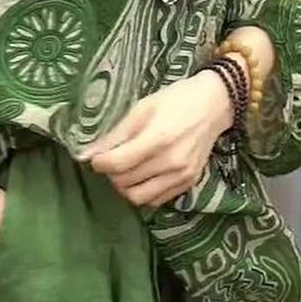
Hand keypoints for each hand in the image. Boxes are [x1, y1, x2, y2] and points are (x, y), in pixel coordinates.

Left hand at [77, 70, 235, 208]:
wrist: (213, 106)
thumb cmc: (174, 101)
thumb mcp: (141, 110)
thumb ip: (114, 135)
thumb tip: (86, 155)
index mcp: (158, 139)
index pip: (117, 164)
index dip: (99, 164)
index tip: (96, 158)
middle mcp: (171, 162)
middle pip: (125, 182)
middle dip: (111, 174)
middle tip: (112, 161)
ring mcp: (182, 176)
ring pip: (139, 198)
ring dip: (126, 187)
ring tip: (126, 171)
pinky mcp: (189, 183)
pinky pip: (156, 200)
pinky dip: (144, 192)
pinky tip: (143, 176)